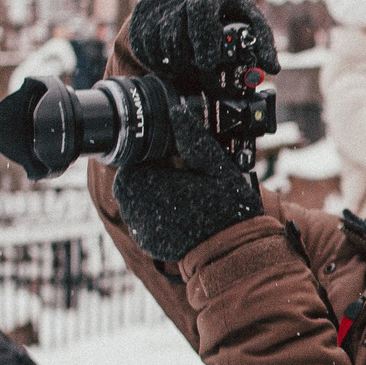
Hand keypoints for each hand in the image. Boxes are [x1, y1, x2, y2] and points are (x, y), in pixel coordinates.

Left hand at [111, 98, 264, 261]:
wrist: (232, 253)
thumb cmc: (228, 209)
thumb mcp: (217, 166)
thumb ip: (193, 138)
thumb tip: (177, 111)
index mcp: (147, 182)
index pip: (134, 156)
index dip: (153, 152)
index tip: (172, 155)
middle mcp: (136, 206)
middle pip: (132, 177)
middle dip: (150, 171)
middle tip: (179, 174)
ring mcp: (140, 227)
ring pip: (135, 198)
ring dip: (152, 191)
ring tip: (181, 193)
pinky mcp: (147, 242)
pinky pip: (142, 219)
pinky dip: (156, 212)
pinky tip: (179, 211)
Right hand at [125, 0, 270, 89]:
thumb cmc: (223, 10)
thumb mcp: (246, 17)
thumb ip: (262, 41)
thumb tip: (273, 67)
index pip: (200, 12)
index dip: (203, 39)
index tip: (207, 64)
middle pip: (177, 36)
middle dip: (191, 58)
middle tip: (204, 67)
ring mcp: (158, 11)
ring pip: (163, 46)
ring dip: (180, 62)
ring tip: (194, 62)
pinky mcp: (142, 24)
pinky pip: (148, 51)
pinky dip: (162, 62)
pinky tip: (177, 60)